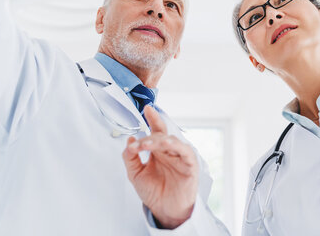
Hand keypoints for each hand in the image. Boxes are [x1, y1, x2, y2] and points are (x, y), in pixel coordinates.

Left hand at [122, 106, 198, 228]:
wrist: (165, 211)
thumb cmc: (154, 192)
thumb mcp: (135, 174)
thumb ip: (130, 158)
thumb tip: (129, 140)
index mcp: (158, 150)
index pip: (155, 130)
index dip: (152, 119)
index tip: (147, 109)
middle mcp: (169, 151)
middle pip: (161, 135)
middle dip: (148, 137)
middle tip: (138, 145)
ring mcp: (180, 156)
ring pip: (172, 141)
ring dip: (159, 140)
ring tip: (147, 145)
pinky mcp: (190, 165)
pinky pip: (186, 151)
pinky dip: (177, 146)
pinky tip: (167, 145)